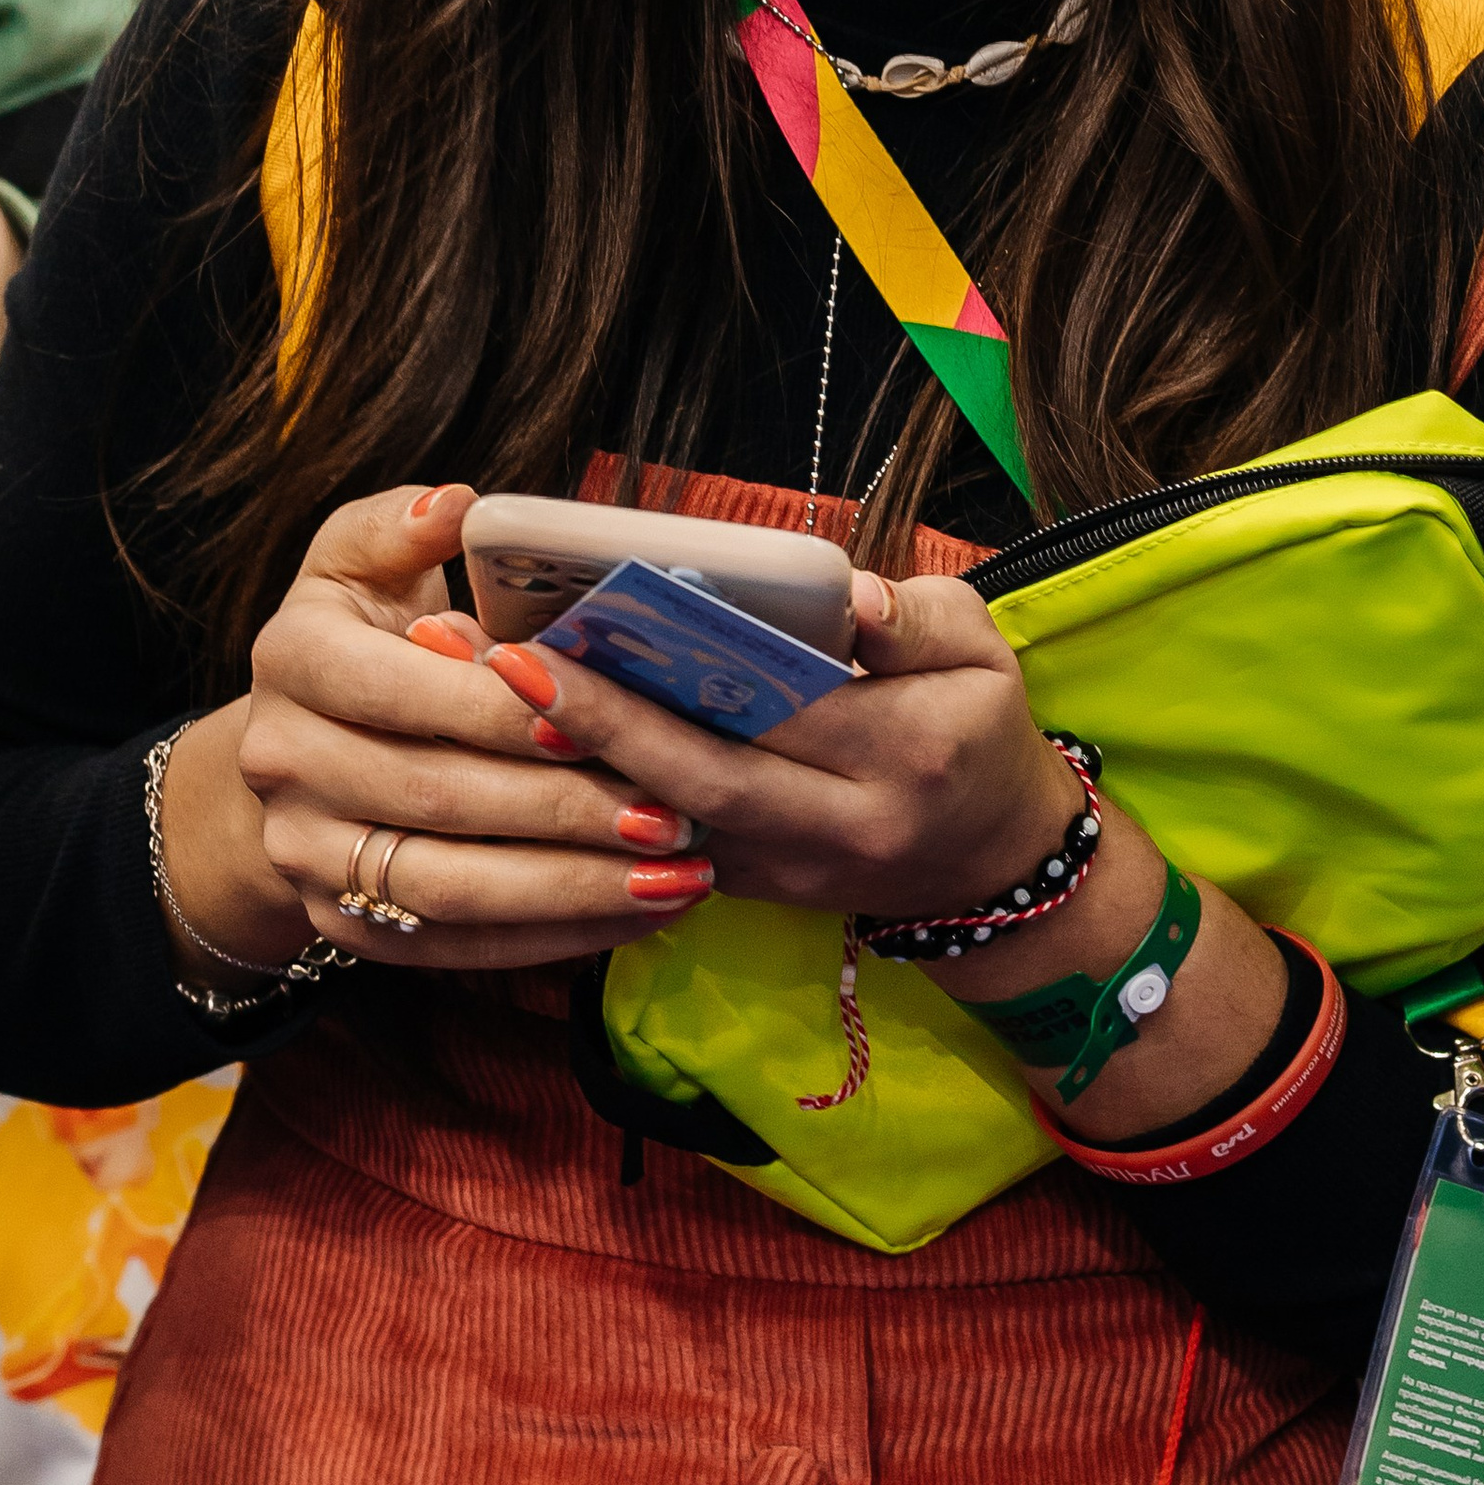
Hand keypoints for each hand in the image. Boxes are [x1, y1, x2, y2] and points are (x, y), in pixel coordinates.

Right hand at [157, 485, 717, 983]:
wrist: (299, 749)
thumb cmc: (367, 633)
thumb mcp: (363, 561)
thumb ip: (402, 525)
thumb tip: (453, 504)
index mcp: (292, 658)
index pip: (400, 690)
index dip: (499, 709)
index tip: (595, 718)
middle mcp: (283, 763)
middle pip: (435, 797)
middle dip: (562, 808)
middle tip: (672, 812)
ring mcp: (306, 855)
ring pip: (448, 888)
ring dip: (572, 888)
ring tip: (679, 873)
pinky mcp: (345, 924)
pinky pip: (456, 947)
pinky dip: (554, 937)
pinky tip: (641, 913)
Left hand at [486, 577, 1291, 1139]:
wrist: (995, 870)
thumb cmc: (983, 731)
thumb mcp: (984, 653)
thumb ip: (917, 616)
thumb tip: (847, 595)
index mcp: (901, 754)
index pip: (781, 711)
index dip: (688, 671)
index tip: (600, 619)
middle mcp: (836, 826)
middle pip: (697, 781)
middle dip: (597, 724)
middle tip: (503, 664)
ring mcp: (787, 871)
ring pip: (664, 825)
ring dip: (574, 768)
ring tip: (487, 701)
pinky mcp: (752, 889)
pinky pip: (659, 849)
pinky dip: (593, 801)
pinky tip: (526, 751)